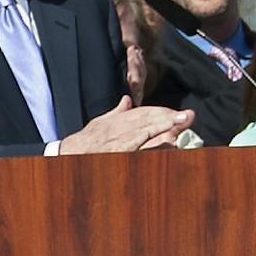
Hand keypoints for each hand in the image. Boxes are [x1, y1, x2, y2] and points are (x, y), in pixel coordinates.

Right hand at [56, 96, 194, 154]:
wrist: (67, 154)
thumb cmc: (84, 141)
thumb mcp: (100, 123)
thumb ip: (117, 113)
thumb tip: (127, 100)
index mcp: (118, 121)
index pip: (145, 113)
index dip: (163, 113)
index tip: (180, 114)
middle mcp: (120, 130)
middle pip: (148, 121)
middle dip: (169, 119)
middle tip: (188, 117)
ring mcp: (120, 143)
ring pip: (145, 134)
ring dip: (163, 130)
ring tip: (180, 127)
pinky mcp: (118, 154)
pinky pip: (138, 150)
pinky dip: (152, 146)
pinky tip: (165, 145)